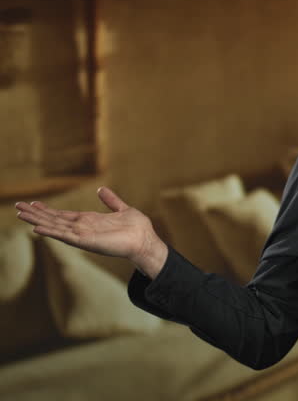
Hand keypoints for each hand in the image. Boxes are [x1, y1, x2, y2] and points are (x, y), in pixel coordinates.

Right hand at [15, 187, 167, 276]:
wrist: (145, 239)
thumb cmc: (137, 228)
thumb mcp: (122, 209)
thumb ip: (111, 201)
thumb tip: (101, 190)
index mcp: (89, 220)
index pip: (63, 215)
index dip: (48, 210)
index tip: (33, 203)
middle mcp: (82, 228)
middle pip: (54, 220)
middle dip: (36, 213)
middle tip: (18, 207)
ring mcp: (83, 235)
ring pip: (55, 227)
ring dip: (38, 220)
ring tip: (21, 214)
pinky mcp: (86, 241)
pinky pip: (65, 236)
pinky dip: (52, 232)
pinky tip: (38, 228)